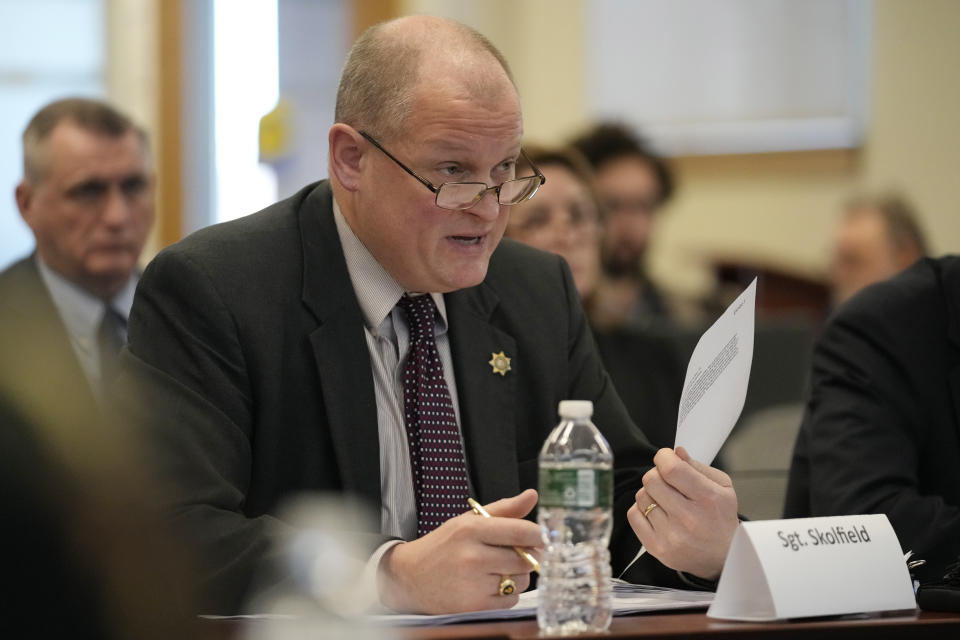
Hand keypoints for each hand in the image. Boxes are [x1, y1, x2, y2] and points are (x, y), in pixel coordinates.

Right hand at [378, 489, 541, 613]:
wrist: (410, 577)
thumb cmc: (442, 546)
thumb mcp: (468, 521)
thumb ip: (504, 509)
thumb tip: (532, 495)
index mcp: (472, 529)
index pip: (522, 531)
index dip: (538, 535)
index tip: (541, 537)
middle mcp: (473, 556)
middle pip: (525, 558)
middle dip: (528, 556)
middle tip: (518, 553)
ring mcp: (474, 583)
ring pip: (521, 580)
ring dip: (518, 576)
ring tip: (498, 569)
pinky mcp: (475, 606)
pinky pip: (510, 599)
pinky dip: (507, 593)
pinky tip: (490, 585)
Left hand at [627, 447, 737, 579]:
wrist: (722, 558)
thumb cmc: (721, 519)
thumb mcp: (722, 487)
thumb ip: (697, 466)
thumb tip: (675, 452)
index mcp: (707, 499)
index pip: (671, 468)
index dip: (663, 457)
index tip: (666, 458)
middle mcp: (688, 518)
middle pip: (651, 480)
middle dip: (657, 474)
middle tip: (667, 481)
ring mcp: (670, 535)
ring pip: (641, 496)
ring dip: (651, 493)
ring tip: (666, 501)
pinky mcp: (656, 547)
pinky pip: (633, 515)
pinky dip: (641, 509)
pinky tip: (657, 513)